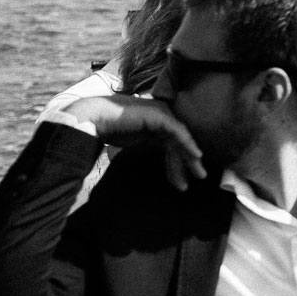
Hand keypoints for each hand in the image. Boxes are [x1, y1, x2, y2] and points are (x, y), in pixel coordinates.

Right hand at [73, 95, 206, 190]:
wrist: (96, 119)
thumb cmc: (110, 129)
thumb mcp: (135, 140)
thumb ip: (149, 144)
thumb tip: (159, 159)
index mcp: (157, 121)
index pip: (173, 143)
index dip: (177, 162)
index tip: (180, 181)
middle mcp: (163, 116)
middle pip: (180, 141)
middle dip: (188, 161)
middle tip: (200, 177)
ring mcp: (162, 114)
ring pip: (182, 139)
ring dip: (191, 157)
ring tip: (199, 175)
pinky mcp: (160, 116)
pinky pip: (179, 132)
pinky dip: (188, 144)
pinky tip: (196, 156)